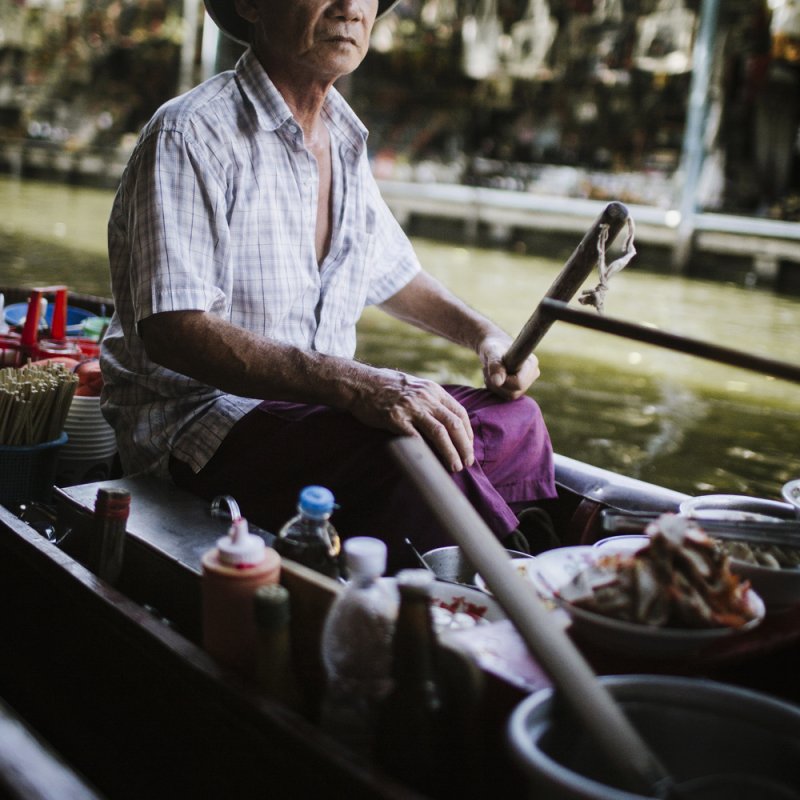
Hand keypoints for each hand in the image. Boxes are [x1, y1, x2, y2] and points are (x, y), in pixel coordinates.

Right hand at [348, 369, 474, 471]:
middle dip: (464, 446)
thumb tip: (445, 420)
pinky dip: (425, 451)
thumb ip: (431, 399)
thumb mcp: (415, 385)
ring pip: (439, 433)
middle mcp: (425, 397)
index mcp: (433, 390)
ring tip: (455, 466)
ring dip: (450, 452)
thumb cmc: (386, 386)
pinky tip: (430, 463)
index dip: (467, 432)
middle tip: (468, 462)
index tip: (468, 446)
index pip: (459, 413)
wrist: (359, 383)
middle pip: (454, 424)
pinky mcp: (395, 418)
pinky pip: (415, 438)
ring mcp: (410, 408)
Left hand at [479, 335, 540, 399]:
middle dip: (497, 384)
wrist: (494, 349)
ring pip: (509, 396)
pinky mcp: (519, 389)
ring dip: (494, 386)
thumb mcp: (492, 352)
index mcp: (531, 363)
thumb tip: (498, 382)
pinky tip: (492, 377)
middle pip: (514, 392)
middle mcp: (532, 374)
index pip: (519, 383)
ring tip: (488, 371)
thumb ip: (495, 365)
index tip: (493, 369)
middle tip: (486, 369)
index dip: (504, 380)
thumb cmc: (494, 346)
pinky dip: (495, 389)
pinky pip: (506, 396)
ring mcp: (527, 383)